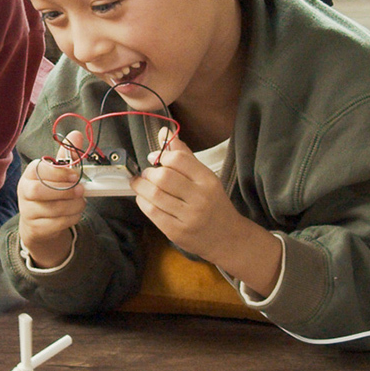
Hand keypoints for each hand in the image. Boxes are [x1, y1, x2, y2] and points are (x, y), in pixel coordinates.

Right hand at [18, 147, 87, 267]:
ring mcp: (28, 211)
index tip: (75, 175)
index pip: (39, 170)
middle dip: (64, 191)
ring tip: (81, 201)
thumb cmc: (49, 192)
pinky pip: (56, 223)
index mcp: (29, 174)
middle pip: (39, 191)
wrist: (38, 222)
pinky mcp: (36, 227)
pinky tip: (75, 213)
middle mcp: (24, 191)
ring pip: (51, 209)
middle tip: (81, 190)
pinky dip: (71, 218)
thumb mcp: (56, 173)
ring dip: (72, 205)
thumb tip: (77, 134)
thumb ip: (66, 155)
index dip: (59, 173)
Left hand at [132, 133, 279, 295]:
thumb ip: (184, 155)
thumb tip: (164, 132)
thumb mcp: (204, 177)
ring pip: (154, 194)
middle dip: (148, 173)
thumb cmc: (213, 203)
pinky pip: (151, 212)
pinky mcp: (177, 231)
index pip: (178, 159)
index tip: (154, 159)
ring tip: (140, 184)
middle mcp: (200, 198)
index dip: (161, 156)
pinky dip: (142, 201)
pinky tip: (144, 198)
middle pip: (163, 177)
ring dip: (140, 186)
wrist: (228, 238)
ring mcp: (188, 216)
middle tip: (147, 174)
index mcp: (208, 180)